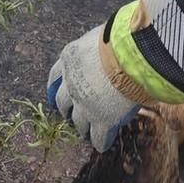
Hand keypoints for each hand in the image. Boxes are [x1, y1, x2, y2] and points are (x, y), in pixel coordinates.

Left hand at [47, 20, 141, 149]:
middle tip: (67, 114)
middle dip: (65, 108)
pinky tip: (101, 145)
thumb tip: (107, 44)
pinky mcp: (102, 120)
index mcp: (69, 60)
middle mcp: (72, 85)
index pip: (55, 76)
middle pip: (62, 101)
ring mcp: (85, 105)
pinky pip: (98, 136)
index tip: (52, 94)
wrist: (130, 56)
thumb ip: (95, 47)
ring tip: (84, 131)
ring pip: (78, 121)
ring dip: (80, 126)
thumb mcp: (99, 37)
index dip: (54, 87)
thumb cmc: (120, 39)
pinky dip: (99, 141)